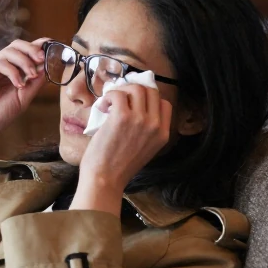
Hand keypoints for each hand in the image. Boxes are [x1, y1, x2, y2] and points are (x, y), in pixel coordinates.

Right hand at [0, 38, 49, 161]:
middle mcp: (0, 66)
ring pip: (10, 51)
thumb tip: (47, 65)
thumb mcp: (23, 98)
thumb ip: (34, 82)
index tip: (53, 47)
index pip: (25, 52)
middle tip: (42, 58)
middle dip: (32, 49)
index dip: (39, 46)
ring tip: (31, 76)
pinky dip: (12, 72)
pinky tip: (18, 84)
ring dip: (24, 61)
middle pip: (17, 45)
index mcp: (11, 72)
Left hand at [71, 83, 172, 213]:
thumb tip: (133, 106)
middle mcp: (155, 125)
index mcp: (163, 134)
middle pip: (152, 92)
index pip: (164, 104)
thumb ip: (146, 130)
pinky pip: (118, 94)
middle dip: (134, 91)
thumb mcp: (144, 149)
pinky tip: (102, 107)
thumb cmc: (118, 167)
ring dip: (121, 91)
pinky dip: (109, 96)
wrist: (104, 179)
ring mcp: (140, 119)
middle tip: (119, 99)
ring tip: (109, 103)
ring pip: (136, 89)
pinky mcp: (122, 117)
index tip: (134, 103)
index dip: (148, 99)